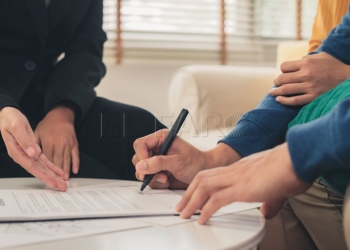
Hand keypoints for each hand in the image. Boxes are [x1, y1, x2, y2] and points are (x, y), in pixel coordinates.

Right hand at [0, 107, 66, 190]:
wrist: (8, 114)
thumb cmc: (10, 119)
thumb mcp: (17, 127)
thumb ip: (24, 141)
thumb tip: (32, 153)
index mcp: (17, 152)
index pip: (32, 167)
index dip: (43, 175)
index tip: (53, 182)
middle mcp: (23, 156)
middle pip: (38, 170)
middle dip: (51, 179)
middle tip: (62, 187)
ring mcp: (28, 154)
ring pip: (42, 167)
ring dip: (53, 175)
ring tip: (63, 183)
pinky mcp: (33, 150)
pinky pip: (43, 161)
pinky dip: (51, 167)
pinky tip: (58, 172)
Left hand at [35, 104, 78, 179]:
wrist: (61, 115)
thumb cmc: (48, 124)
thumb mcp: (37, 132)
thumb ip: (35, 144)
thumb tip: (33, 156)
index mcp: (49, 141)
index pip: (47, 158)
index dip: (47, 168)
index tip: (47, 176)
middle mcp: (59, 143)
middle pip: (58, 161)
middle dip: (57, 173)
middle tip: (58, 182)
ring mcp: (68, 144)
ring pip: (67, 159)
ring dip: (66, 170)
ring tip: (65, 180)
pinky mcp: (74, 143)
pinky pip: (76, 155)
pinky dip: (76, 163)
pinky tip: (74, 170)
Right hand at [132, 129, 205, 188]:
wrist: (203, 172)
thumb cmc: (196, 162)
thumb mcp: (178, 161)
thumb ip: (159, 163)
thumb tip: (141, 166)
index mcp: (161, 139)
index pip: (140, 145)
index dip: (141, 156)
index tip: (147, 167)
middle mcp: (156, 149)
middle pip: (138, 159)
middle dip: (148, 170)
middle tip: (161, 175)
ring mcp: (155, 161)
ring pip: (141, 171)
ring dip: (153, 178)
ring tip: (166, 177)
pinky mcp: (156, 172)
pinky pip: (148, 179)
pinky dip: (157, 183)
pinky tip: (168, 180)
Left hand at [176, 143, 310, 223]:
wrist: (299, 157)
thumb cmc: (291, 167)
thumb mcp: (276, 187)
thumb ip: (269, 200)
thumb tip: (266, 211)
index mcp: (240, 168)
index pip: (213, 174)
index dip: (199, 185)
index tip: (193, 196)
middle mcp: (234, 171)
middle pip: (202, 178)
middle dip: (188, 193)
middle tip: (181, 206)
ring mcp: (237, 178)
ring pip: (204, 187)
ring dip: (191, 201)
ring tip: (184, 213)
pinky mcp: (242, 188)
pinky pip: (216, 200)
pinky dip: (206, 210)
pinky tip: (201, 219)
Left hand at [270, 52, 349, 105]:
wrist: (348, 77)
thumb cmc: (334, 66)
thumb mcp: (321, 56)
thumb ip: (307, 58)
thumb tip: (296, 62)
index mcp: (307, 63)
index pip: (284, 67)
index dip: (282, 70)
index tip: (283, 73)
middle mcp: (306, 74)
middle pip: (282, 78)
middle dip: (276, 81)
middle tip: (276, 83)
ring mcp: (309, 87)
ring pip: (285, 90)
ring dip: (276, 91)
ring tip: (272, 92)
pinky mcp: (313, 97)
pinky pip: (294, 101)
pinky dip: (284, 101)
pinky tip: (279, 100)